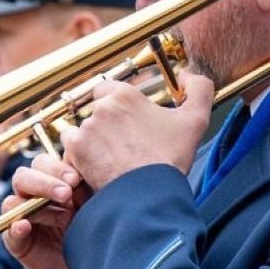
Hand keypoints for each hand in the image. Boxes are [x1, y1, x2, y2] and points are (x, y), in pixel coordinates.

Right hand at [2, 154, 87, 268]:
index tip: (76, 179)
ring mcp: (22, 218)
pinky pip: (8, 232)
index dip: (56, 168)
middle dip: (45, 183)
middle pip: (23, 177)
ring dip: (37, 206)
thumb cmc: (92, 231)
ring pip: (14, 202)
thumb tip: (80, 175)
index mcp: (51, 183)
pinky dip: (15, 228)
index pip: (43, 164)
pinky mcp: (17, 242)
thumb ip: (84, 188)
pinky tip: (24, 227)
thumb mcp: (92, 206)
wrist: (89, 267)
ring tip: (64, 218)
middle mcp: (32, 197)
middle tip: (67, 194)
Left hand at [58, 75, 214, 190]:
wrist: (148, 194)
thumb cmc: (169, 159)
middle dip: (106, 125)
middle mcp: (102, 107)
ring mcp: (86, 128)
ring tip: (110, 159)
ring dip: (92, 141)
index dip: (117, 106)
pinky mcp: (75, 150)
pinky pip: (71, 149)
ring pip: (83, 130)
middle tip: (122, 145)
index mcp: (126, 95)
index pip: (109, 89)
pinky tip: (97, 167)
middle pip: (96, 111)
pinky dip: (80, 157)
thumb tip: (188, 74)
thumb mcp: (195, 120)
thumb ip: (198, 89)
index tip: (126, 122)